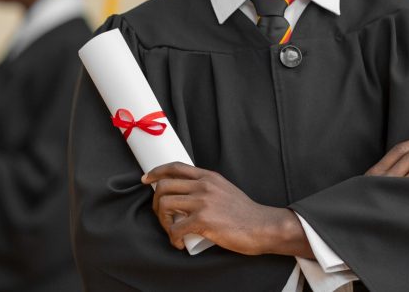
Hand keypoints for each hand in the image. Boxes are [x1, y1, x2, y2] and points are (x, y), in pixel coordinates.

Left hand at [142, 162, 308, 256]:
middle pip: (164, 185)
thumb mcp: (224, 189)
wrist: (262, 226)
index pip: (175, 166)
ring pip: (165, 204)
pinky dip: (172, 238)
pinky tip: (178, 243)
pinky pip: (175, 228)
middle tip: (162, 216)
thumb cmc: (244, 213)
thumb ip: (207, 187)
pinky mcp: (204, 220)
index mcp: (208, 176)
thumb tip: (187, 193)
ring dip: (162, 221)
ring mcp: (203, 202)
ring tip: (171, 231)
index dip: (156, 171)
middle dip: (156, 202)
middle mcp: (204, 185)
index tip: (146, 179)